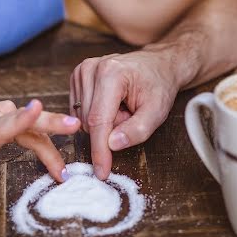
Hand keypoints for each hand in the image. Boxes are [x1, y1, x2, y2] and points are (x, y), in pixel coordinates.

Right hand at [0, 99, 79, 180]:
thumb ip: (9, 136)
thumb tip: (36, 141)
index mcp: (2, 121)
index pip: (33, 130)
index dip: (51, 148)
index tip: (63, 173)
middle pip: (27, 122)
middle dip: (51, 121)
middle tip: (74, 124)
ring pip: (3, 123)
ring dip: (20, 118)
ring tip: (36, 109)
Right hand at [70, 49, 179, 179]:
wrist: (158, 65)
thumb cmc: (158, 86)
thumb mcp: (157, 112)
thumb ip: (137, 130)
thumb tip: (112, 145)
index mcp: (112, 73)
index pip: (99, 120)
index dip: (99, 150)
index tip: (101, 172)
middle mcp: (92, 68)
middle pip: (89, 121)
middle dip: (110, 129)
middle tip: (130, 115)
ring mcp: (82, 70)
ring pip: (82, 118)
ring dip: (104, 122)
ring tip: (123, 107)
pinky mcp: (77, 75)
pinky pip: (79, 111)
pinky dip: (96, 114)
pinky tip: (111, 104)